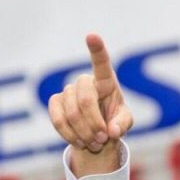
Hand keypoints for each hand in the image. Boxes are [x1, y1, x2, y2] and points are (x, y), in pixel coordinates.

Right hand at [49, 34, 133, 174]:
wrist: (96, 132)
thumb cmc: (114, 121)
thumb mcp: (124, 122)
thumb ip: (122, 124)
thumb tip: (112, 131)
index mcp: (106, 81)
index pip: (101, 63)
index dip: (96, 49)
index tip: (92, 36)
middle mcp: (85, 81)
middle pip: (85, 100)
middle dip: (94, 124)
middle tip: (103, 140)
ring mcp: (68, 90)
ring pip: (72, 114)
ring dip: (84, 134)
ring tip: (95, 144)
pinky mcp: (55, 102)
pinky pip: (58, 120)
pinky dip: (69, 135)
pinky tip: (79, 142)